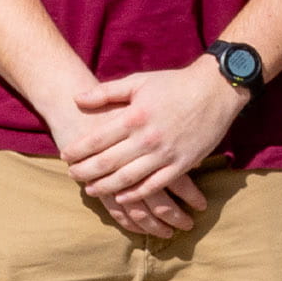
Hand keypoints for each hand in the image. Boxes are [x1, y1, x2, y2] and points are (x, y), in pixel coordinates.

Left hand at [35, 78, 202, 238]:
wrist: (216, 90)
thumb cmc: (175, 84)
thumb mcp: (139, 82)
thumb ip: (107, 92)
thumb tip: (77, 99)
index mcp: (134, 116)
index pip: (96, 139)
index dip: (77, 150)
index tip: (65, 156)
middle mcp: (146, 138)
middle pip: (107, 163)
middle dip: (85, 172)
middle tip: (72, 175)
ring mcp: (165, 154)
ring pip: (127, 179)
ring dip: (105, 187)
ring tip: (90, 190)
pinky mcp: (182, 164)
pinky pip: (154, 185)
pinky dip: (136, 195)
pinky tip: (122, 198)